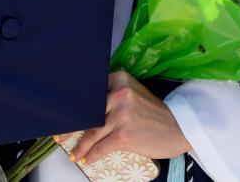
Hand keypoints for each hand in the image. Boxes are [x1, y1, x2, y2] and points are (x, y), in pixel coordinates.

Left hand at [62, 72, 190, 163]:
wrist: (179, 128)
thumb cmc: (154, 113)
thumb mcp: (134, 94)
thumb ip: (113, 94)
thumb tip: (85, 107)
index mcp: (120, 80)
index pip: (90, 91)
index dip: (74, 103)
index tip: (63, 112)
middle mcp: (119, 94)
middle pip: (87, 110)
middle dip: (71, 125)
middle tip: (59, 134)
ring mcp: (121, 115)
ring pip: (91, 131)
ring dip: (80, 145)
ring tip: (74, 152)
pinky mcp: (124, 135)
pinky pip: (101, 147)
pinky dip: (91, 155)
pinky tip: (86, 158)